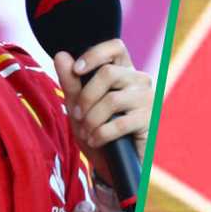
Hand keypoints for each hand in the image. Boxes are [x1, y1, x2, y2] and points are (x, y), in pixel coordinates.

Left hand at [54, 39, 152, 184]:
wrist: (112, 164)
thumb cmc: (96, 131)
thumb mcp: (78, 107)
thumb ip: (70, 82)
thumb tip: (61, 55)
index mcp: (123, 71)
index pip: (115, 47)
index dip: (95, 54)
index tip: (77, 70)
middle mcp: (139, 80)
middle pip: (108, 73)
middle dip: (85, 97)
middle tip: (77, 115)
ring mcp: (147, 99)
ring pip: (112, 99)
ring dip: (91, 119)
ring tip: (87, 132)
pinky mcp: (149, 120)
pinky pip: (119, 123)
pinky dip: (101, 134)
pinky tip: (96, 140)